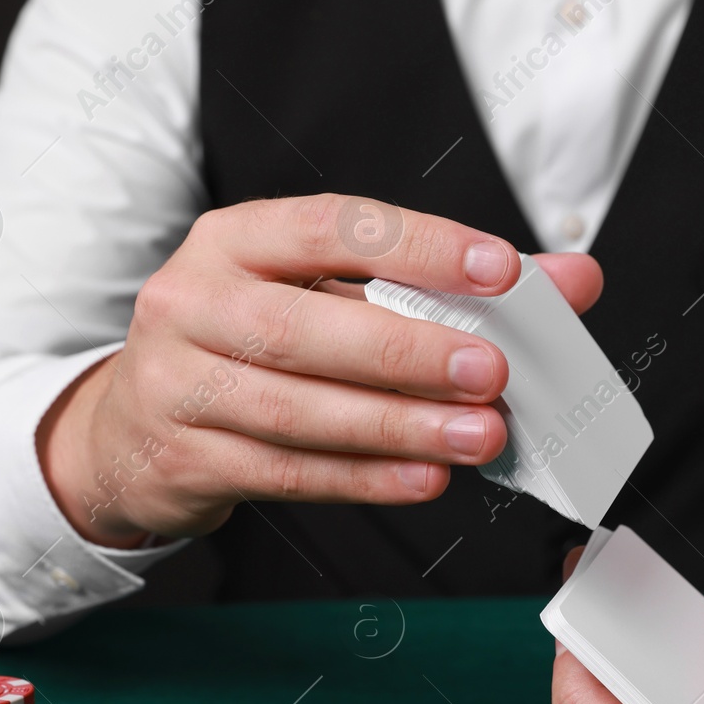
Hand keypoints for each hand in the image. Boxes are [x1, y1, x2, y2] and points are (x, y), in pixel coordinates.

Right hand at [38, 194, 602, 545]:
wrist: (131, 427)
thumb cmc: (254, 345)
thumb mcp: (331, 296)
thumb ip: (446, 285)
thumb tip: (573, 280)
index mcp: (236, 240)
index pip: (332, 226)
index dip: (418, 246)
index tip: (500, 269)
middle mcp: (194, 301)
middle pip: (306, 327)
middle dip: (410, 352)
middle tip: (494, 373)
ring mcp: (178, 382)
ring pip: (297, 409)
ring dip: (398, 426)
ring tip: (479, 436)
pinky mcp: (184, 456)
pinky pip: (286, 472)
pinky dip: (364, 478)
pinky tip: (426, 477)